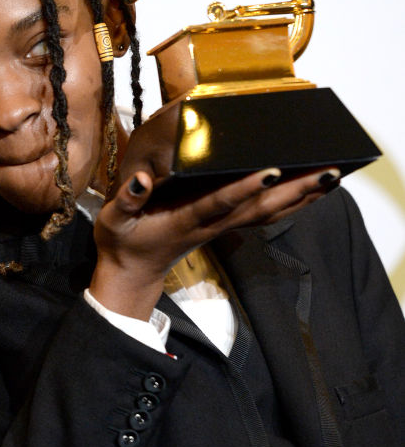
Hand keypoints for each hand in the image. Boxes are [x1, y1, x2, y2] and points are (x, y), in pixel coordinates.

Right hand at [90, 166, 339, 320]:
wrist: (132, 275)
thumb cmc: (123, 243)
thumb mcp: (114, 220)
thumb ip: (128, 199)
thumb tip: (142, 178)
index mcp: (186, 219)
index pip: (220, 203)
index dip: (245, 188)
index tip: (270, 170)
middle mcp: (212, 224)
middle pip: (259, 208)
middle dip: (293, 190)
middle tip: (327, 171)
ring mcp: (222, 227)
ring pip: (268, 213)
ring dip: (301, 197)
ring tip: (331, 176)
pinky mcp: (225, 227)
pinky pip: (265, 215)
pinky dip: (291, 204)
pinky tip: (310, 192)